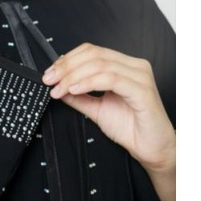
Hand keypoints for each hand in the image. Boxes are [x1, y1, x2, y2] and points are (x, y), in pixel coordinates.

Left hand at [42, 44, 175, 172]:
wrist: (151, 148)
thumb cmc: (130, 128)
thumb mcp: (96, 110)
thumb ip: (78, 97)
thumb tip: (58, 87)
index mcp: (124, 66)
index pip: (92, 51)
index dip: (68, 59)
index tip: (50, 74)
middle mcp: (134, 66)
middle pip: (94, 55)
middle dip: (66, 67)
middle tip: (49, 80)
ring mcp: (139, 76)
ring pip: (100, 65)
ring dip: (73, 77)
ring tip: (59, 89)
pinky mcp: (142, 90)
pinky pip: (110, 79)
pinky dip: (88, 83)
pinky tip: (74, 90)